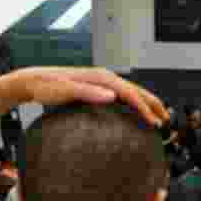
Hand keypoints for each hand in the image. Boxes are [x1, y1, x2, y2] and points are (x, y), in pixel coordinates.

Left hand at [15, 67, 167, 125]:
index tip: (154, 122)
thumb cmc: (47, 87)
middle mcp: (105, 77)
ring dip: (146, 103)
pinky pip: (122, 95)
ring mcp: (101, 82)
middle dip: (152, 104)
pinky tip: (135, 112)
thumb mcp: (66, 91)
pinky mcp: (97, 88)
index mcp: (102, 78)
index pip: (130, 93)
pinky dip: (133, 103)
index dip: (145, 108)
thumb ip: (89, 93)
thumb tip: (112, 96)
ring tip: (157, 116)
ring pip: (130, 91)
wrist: (34, 81)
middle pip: (136, 90)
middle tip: (166, 119)